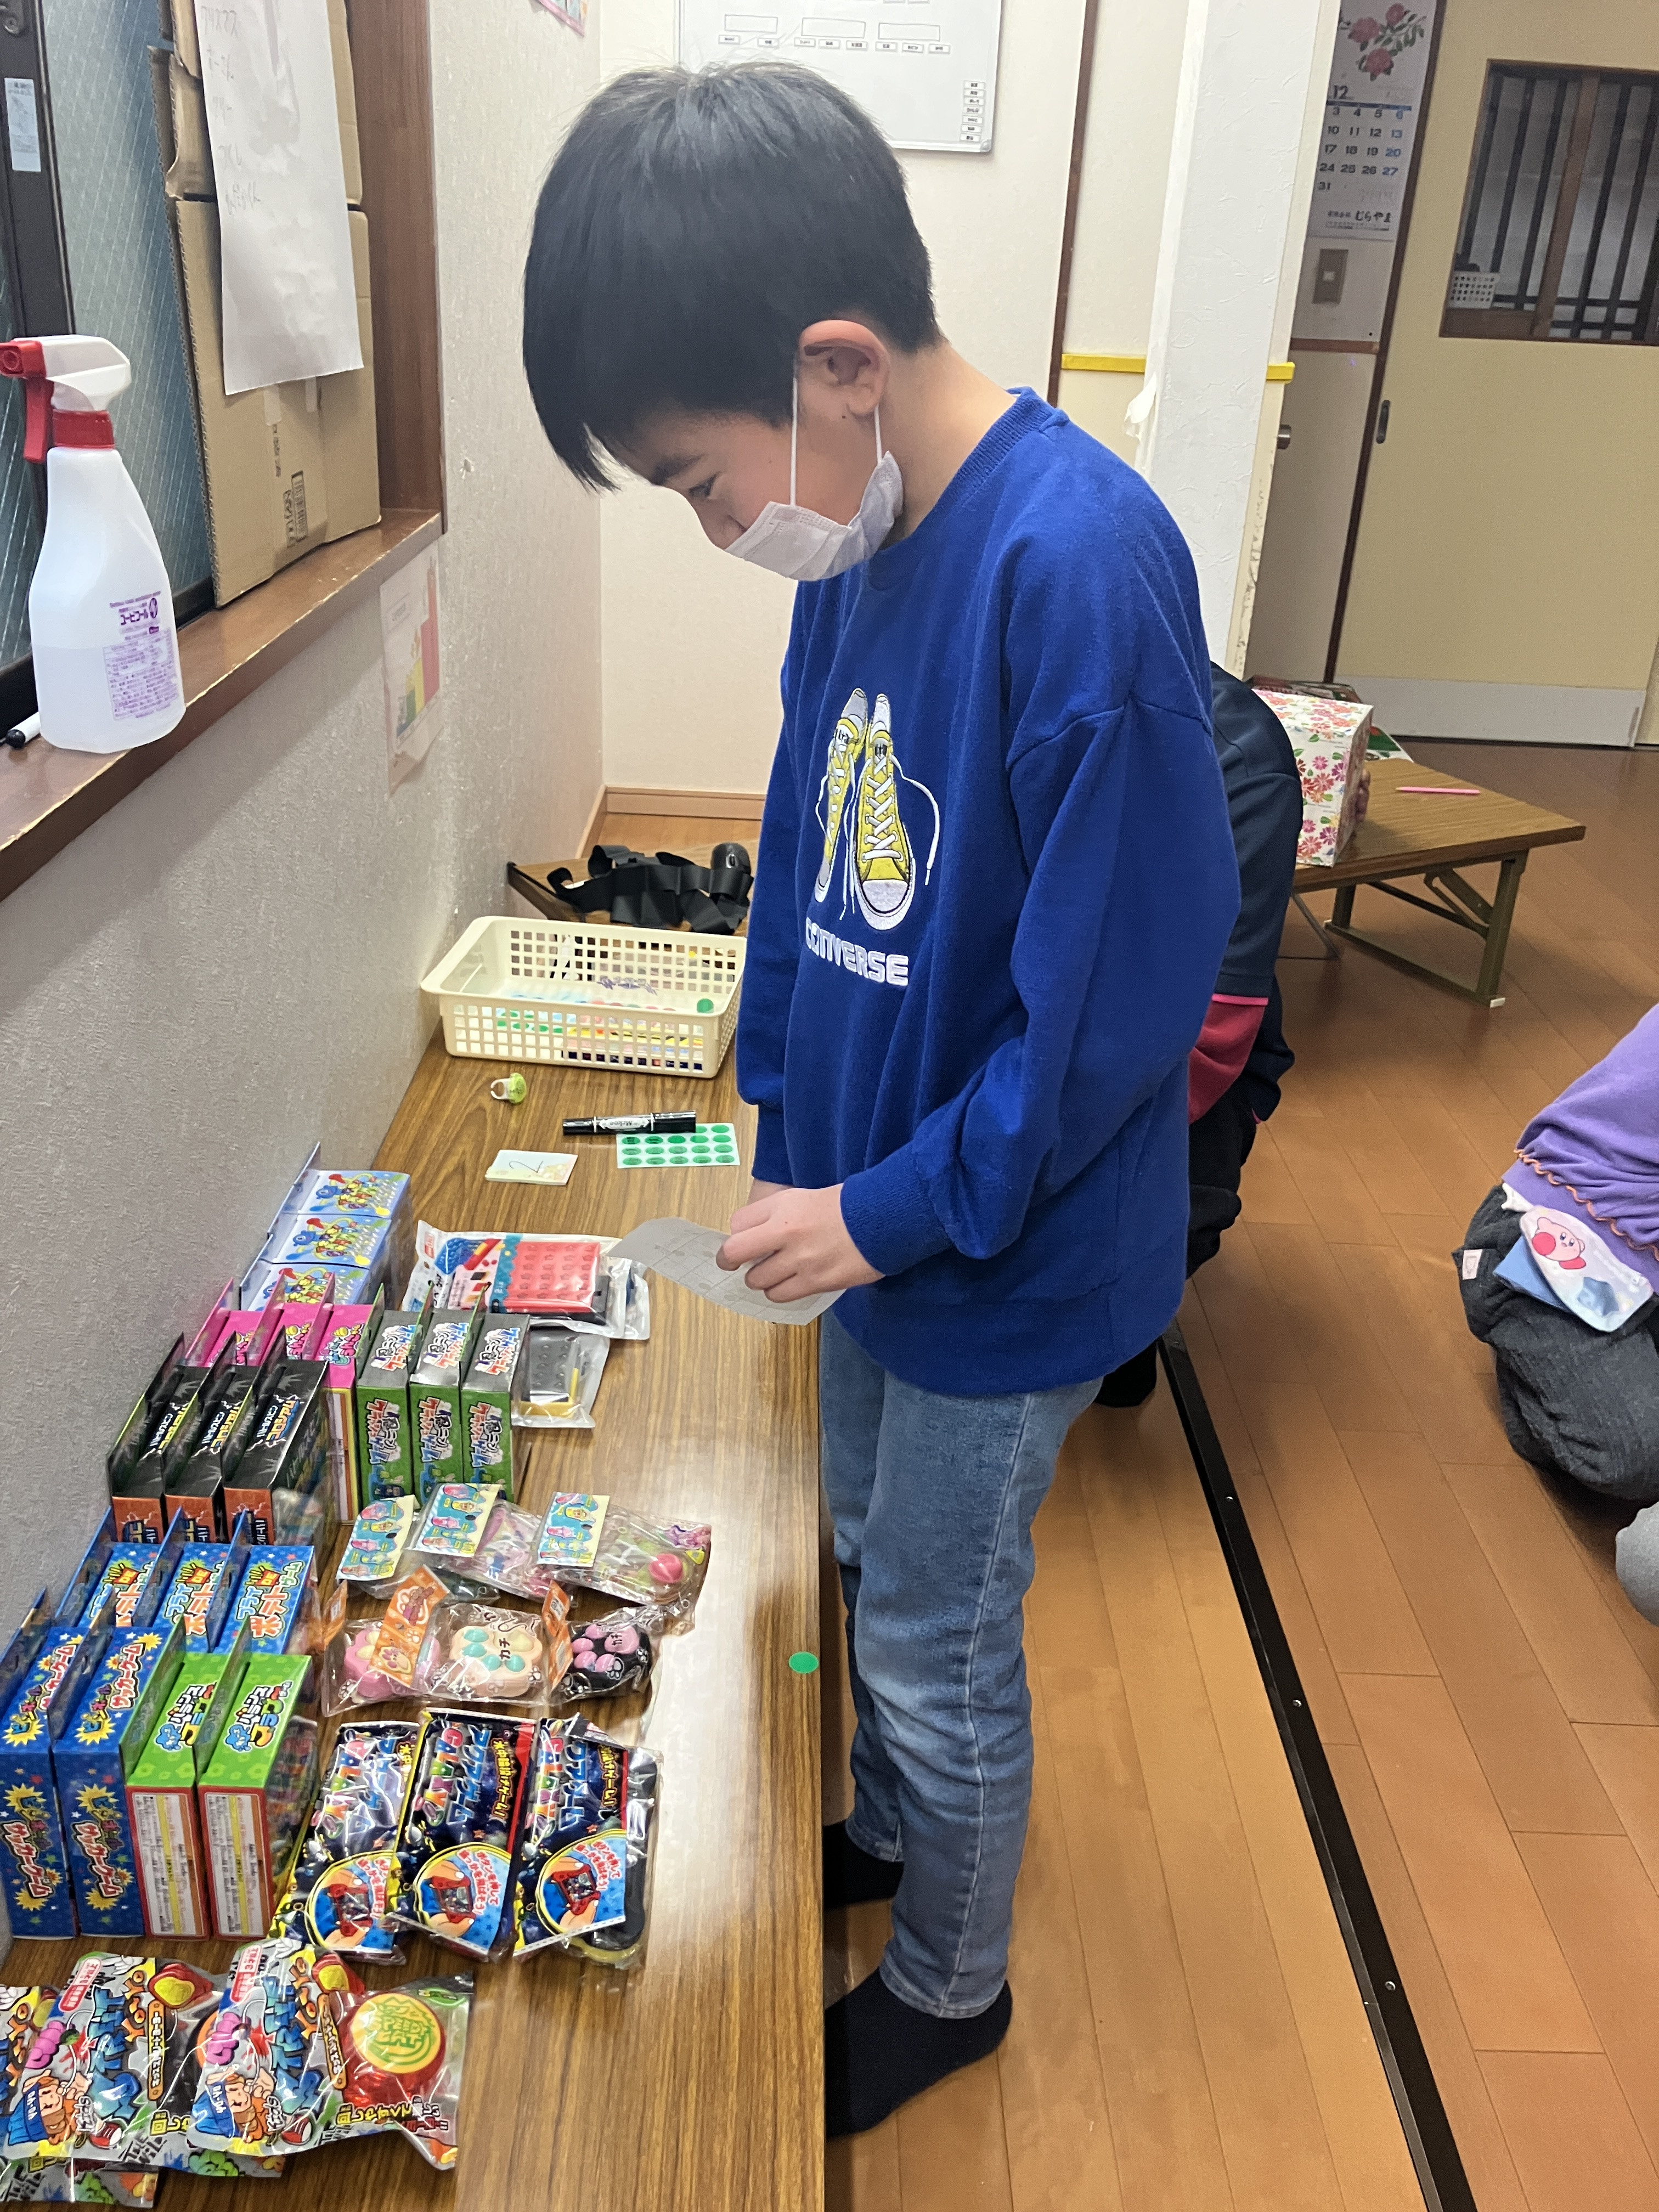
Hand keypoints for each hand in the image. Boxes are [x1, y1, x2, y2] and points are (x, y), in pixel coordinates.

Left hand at [717, 1184, 882, 1301]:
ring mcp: (800, 1260)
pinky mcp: (816, 1282)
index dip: (736, 1236)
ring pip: (758, 1281)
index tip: (741, 1243)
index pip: (736, 1225)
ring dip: (762, 1280)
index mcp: (782, 1207)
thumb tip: (753, 1237)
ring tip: (777, 1273)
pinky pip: (782, 1295)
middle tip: (741, 1265)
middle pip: (735, 1254)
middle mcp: (786, 1233)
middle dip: (732, 1262)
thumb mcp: (804, 1197)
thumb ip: (776, 1214)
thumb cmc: (848, 1206)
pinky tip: (792, 1283)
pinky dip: (781, 1291)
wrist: (884, 1219)